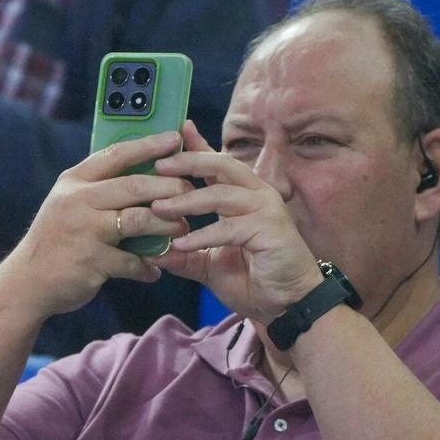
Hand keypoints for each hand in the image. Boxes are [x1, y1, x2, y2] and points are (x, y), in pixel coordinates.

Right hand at [0, 131, 192, 320]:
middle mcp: (77, 201)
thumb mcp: (68, 204)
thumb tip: (142, 172)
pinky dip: (147, 266)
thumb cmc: (56, 240)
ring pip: (139, 220)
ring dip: (167, 225)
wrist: (27, 282)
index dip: (149, 145)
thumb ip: (98, 189)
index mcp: (74, 181)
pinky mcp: (91, 262)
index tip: (175, 138)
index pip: (117, 154)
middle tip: (191, 191)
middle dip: (170, 187)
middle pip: (135, 185)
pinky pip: (132, 261)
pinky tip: (155, 269)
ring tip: (182, 229)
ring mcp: (84, 231)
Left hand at [146, 121, 325, 319]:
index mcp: (242, 196)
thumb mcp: (210, 265)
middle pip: (221, 165)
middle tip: (158, 166)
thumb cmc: (254, 281)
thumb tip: (152, 252)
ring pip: (222, 194)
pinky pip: (230, 227)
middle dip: (188, 162)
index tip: (172, 134)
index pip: (217, 164)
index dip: (195, 148)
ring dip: (187, 201)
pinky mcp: (270, 229)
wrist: (287, 305)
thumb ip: (185, 255)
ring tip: (158, 208)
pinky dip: (203, 235)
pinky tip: (181, 244)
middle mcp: (256, 195)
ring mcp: (266, 210)